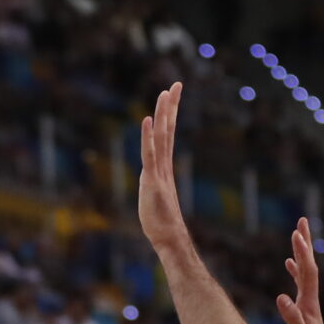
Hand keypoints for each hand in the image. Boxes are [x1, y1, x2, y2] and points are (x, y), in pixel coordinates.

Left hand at [136, 81, 193, 254]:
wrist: (169, 239)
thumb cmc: (162, 224)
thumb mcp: (155, 200)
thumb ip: (154, 188)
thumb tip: (154, 187)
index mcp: (164, 167)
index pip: (168, 135)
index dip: (170, 114)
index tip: (173, 95)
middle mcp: (164, 166)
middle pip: (168, 130)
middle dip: (171, 106)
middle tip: (176, 84)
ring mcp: (159, 172)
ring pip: (162, 137)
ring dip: (163, 114)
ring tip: (165, 93)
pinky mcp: (152, 181)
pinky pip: (150, 154)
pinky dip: (148, 136)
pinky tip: (147, 119)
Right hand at [276, 219, 323, 323]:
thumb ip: (292, 319)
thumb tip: (281, 298)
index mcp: (309, 305)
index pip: (307, 272)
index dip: (302, 252)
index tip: (297, 232)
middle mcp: (310, 301)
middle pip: (309, 266)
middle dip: (305, 244)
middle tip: (302, 221)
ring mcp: (308, 306)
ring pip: (304, 273)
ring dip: (300, 253)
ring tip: (296, 236)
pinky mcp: (303, 312)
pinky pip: (299, 285)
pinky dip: (294, 271)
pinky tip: (289, 265)